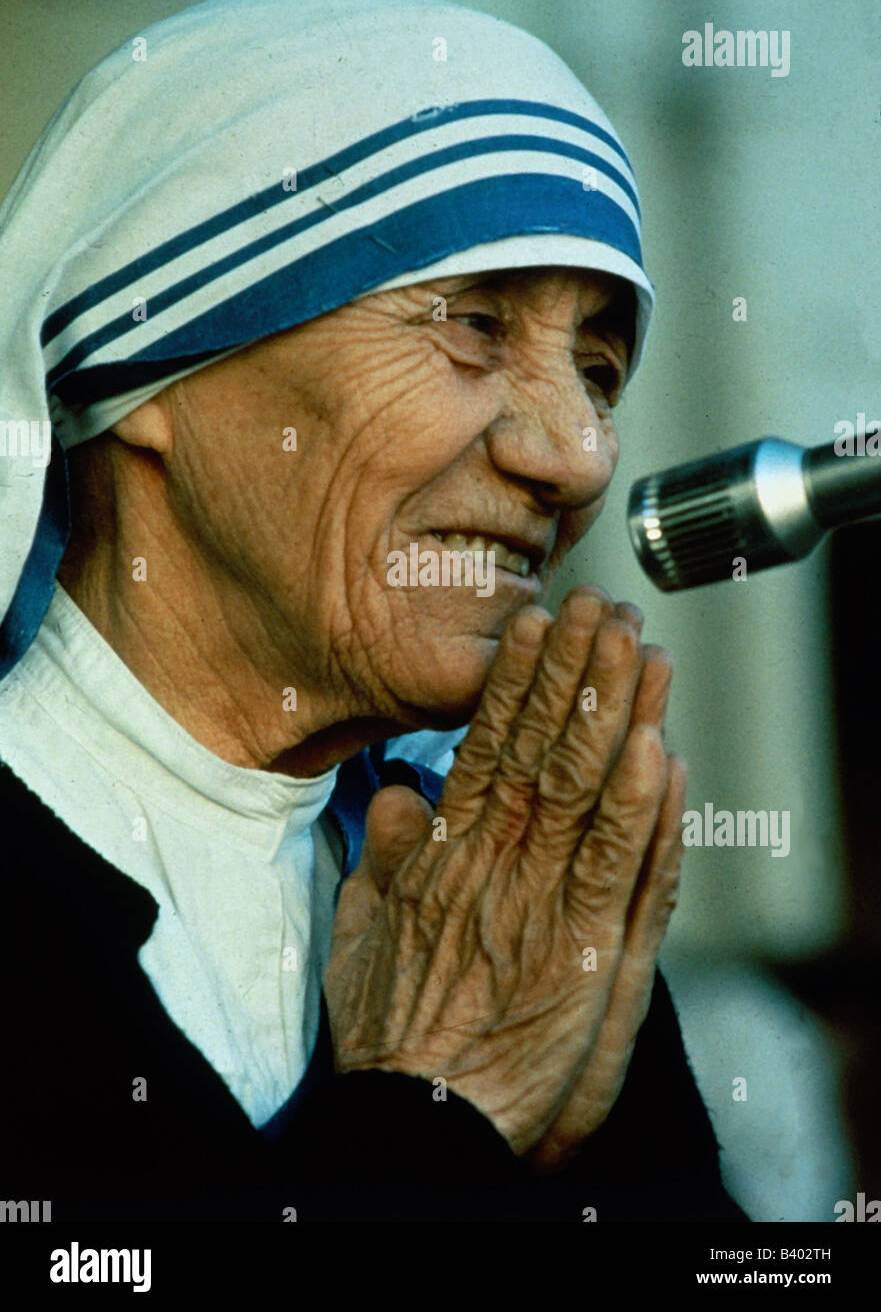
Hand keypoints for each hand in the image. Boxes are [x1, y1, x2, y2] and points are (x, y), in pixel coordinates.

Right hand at [324, 586, 684, 1158]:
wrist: (420, 1117)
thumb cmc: (391, 1029)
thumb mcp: (358, 931)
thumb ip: (382, 857)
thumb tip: (400, 794)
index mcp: (446, 851)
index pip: (489, 744)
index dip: (516, 679)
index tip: (534, 622)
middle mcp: (497, 861)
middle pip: (546, 748)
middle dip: (579, 670)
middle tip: (604, 604)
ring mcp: (544, 901)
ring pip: (587, 790)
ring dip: (618, 713)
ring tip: (641, 645)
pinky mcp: (587, 951)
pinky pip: (619, 867)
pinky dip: (642, 808)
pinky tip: (658, 749)